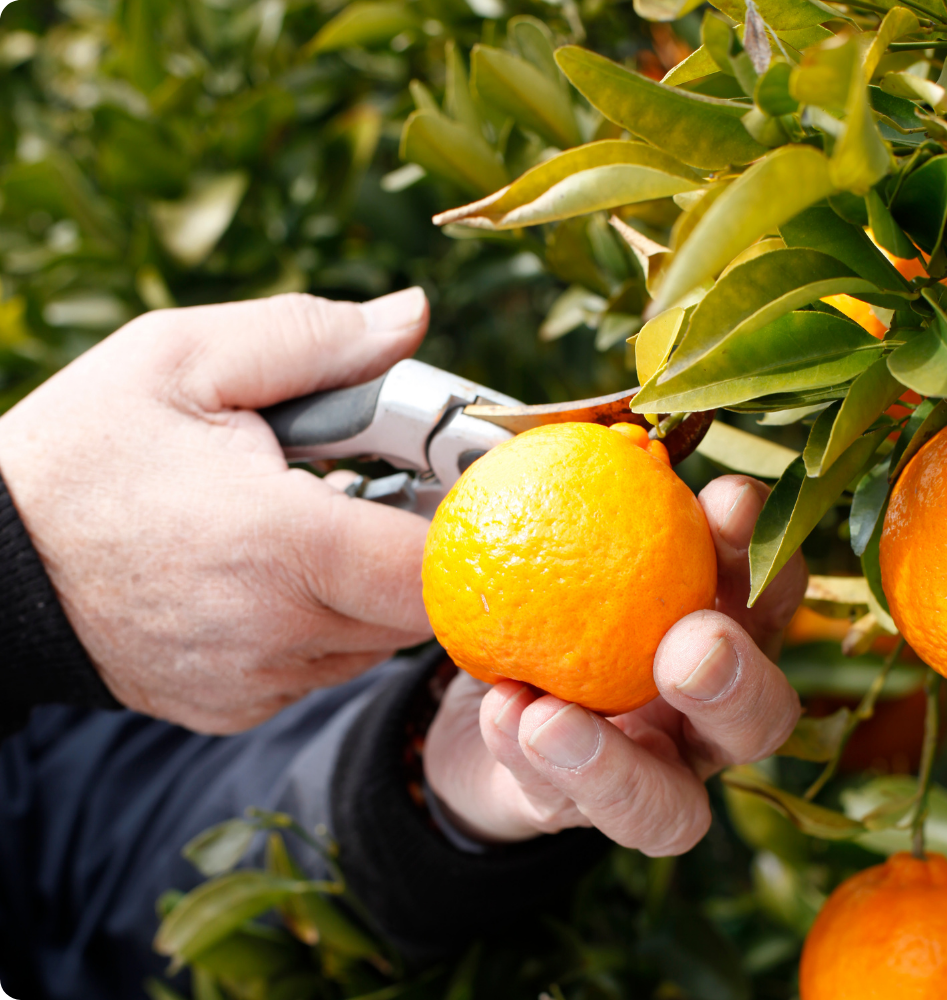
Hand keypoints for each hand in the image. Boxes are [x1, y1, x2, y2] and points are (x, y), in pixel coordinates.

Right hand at [0, 289, 433, 732]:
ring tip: (319, 518)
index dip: (467, 521)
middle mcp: (278, 631)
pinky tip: (280, 572)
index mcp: (278, 544)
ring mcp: (259, 680)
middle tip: (380, 480)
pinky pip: (329, 664)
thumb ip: (313, 337)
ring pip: (380, 640)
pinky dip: (330, 619)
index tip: (454, 476)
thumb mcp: (184, 358)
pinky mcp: (241, 705)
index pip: (434, 566)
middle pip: (421, 608)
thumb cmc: (87, 451)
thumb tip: (413, 316)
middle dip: (423, 544)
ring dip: (376, 581)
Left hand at [423, 475, 806, 854]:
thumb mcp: (552, 539)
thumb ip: (577, 505)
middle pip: (767, 719)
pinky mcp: (583, 819)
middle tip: (691, 644)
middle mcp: (700, 714)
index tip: (728, 501)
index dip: (763, 552)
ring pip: (678, 808)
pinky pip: (571, 810)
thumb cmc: (536, 589)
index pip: (766, 595)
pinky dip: (534, 764)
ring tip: (552, 718)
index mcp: (714, 626)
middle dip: (740, 681)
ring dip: (619, 764)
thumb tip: (599, 439)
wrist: (480, 693)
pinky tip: (500, 711)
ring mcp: (648, 778)